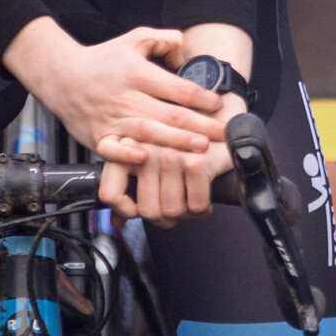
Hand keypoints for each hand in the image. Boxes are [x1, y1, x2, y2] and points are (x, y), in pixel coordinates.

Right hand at [5, 20, 226, 172]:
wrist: (62, 76)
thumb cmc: (104, 59)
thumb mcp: (136, 38)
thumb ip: (165, 40)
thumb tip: (186, 55)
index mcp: (138, 73)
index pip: (178, 88)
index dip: (202, 97)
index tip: (218, 104)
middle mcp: (126, 97)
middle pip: (169, 115)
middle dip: (200, 126)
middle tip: (222, 134)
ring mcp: (112, 119)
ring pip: (148, 133)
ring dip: (176, 143)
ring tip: (200, 150)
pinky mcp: (98, 137)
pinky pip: (113, 150)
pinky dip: (127, 155)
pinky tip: (145, 158)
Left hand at [99, 90, 246, 223]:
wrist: (225, 115)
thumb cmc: (186, 137)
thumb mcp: (149, 154)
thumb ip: (128, 184)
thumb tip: (118, 220)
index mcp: (128, 144)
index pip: (110, 193)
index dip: (124, 210)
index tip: (139, 212)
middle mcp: (146, 148)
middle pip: (147, 209)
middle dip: (166, 219)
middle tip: (177, 212)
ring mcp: (171, 154)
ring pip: (171, 210)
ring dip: (186, 215)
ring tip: (191, 205)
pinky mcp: (197, 160)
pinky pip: (195, 205)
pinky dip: (202, 208)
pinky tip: (205, 201)